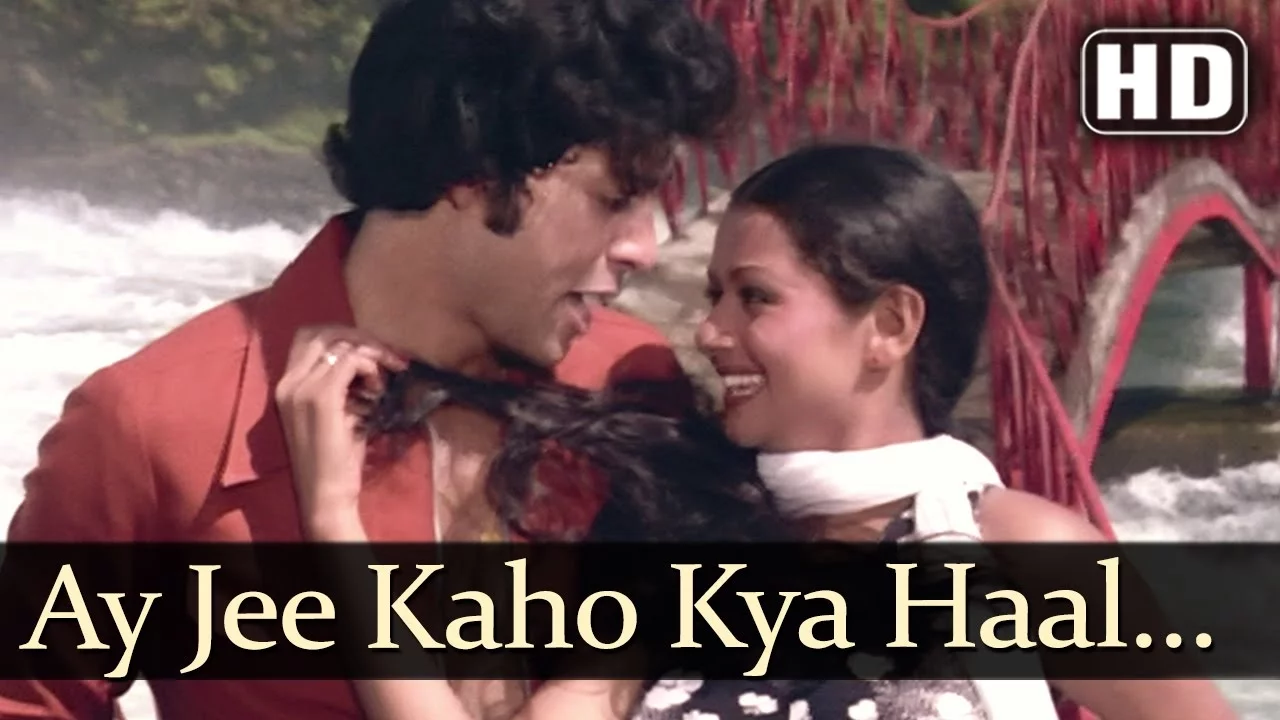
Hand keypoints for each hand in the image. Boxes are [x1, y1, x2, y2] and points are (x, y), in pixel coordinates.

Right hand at [275, 325, 408, 538]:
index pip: (310, 338)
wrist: (325, 494)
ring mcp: (302, 387)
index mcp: (286, 385)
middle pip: (324, 333)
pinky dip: (371, 368)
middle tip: (388, 358)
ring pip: (341, 345)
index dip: (344, 338)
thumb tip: (369, 361)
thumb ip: (343, 386)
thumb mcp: (336, 414)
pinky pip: (351, 361)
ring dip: (371, 355)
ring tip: (384, 381)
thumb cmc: (335, 460)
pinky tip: (378, 391)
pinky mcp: (321, 397)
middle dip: (361, 339)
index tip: (372, 354)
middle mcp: (288, 382)